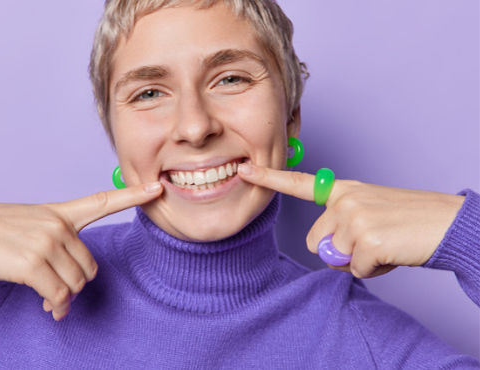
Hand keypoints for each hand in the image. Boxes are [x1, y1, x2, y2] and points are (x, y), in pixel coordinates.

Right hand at [0, 182, 162, 319]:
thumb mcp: (32, 226)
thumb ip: (57, 250)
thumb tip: (68, 292)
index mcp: (60, 212)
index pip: (103, 201)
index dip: (133, 196)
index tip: (157, 188)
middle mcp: (58, 225)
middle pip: (90, 266)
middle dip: (77, 284)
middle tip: (60, 293)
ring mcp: (46, 242)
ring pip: (76, 282)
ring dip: (64, 297)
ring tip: (50, 299)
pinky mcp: (32, 262)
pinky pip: (59, 294)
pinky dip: (55, 305)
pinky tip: (47, 306)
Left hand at [238, 164, 463, 277]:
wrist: (448, 222)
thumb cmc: (407, 219)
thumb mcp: (369, 211)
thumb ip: (341, 222)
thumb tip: (327, 250)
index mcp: (344, 190)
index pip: (300, 183)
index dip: (269, 178)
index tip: (244, 169)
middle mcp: (344, 200)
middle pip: (316, 242)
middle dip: (339, 251)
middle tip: (372, 240)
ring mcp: (354, 218)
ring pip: (336, 258)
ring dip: (359, 260)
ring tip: (385, 244)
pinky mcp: (366, 240)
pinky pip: (356, 270)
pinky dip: (375, 269)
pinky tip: (392, 252)